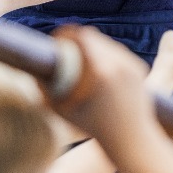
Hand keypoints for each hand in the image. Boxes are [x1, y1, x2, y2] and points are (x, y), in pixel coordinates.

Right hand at [49, 26, 157, 152]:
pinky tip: (97, 61)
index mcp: (100, 70)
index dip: (67, 33)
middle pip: (94, 36)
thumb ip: (47, 92)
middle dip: (78, 37)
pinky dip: (106, 54)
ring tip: (79, 52)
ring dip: (93, 44)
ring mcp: (131, 65)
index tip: (57, 38)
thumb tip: (33, 75)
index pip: (82, 36)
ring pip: (108, 43)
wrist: (132, 139)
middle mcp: (118, 64)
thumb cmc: (93, 129)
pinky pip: (118, 53)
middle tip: (66, 44)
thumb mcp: (65, 111)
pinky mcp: (139, 69)